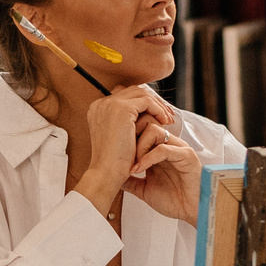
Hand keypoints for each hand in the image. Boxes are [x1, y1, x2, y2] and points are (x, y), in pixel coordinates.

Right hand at [72, 86, 170, 219]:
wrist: (106, 173)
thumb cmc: (112, 162)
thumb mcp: (118, 137)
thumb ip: (126, 123)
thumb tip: (145, 116)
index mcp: (97, 109)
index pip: (124, 96)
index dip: (143, 103)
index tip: (157, 114)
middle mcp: (101, 103)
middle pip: (133, 92)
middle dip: (152, 101)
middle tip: (166, 115)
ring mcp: (110, 104)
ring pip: (141, 94)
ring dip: (157, 105)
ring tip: (168, 119)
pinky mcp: (121, 108)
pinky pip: (147, 101)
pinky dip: (158, 110)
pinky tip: (164, 122)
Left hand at [125, 108, 202, 222]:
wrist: (194, 212)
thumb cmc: (173, 200)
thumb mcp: (143, 189)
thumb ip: (129, 180)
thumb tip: (109, 178)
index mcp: (158, 149)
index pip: (140, 128)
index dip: (126, 137)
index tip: (114, 152)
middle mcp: (168, 145)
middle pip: (146, 123)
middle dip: (131, 137)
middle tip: (122, 156)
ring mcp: (178, 148)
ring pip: (155, 131)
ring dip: (139, 146)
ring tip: (132, 164)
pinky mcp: (186, 156)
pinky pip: (164, 149)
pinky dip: (148, 158)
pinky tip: (139, 170)